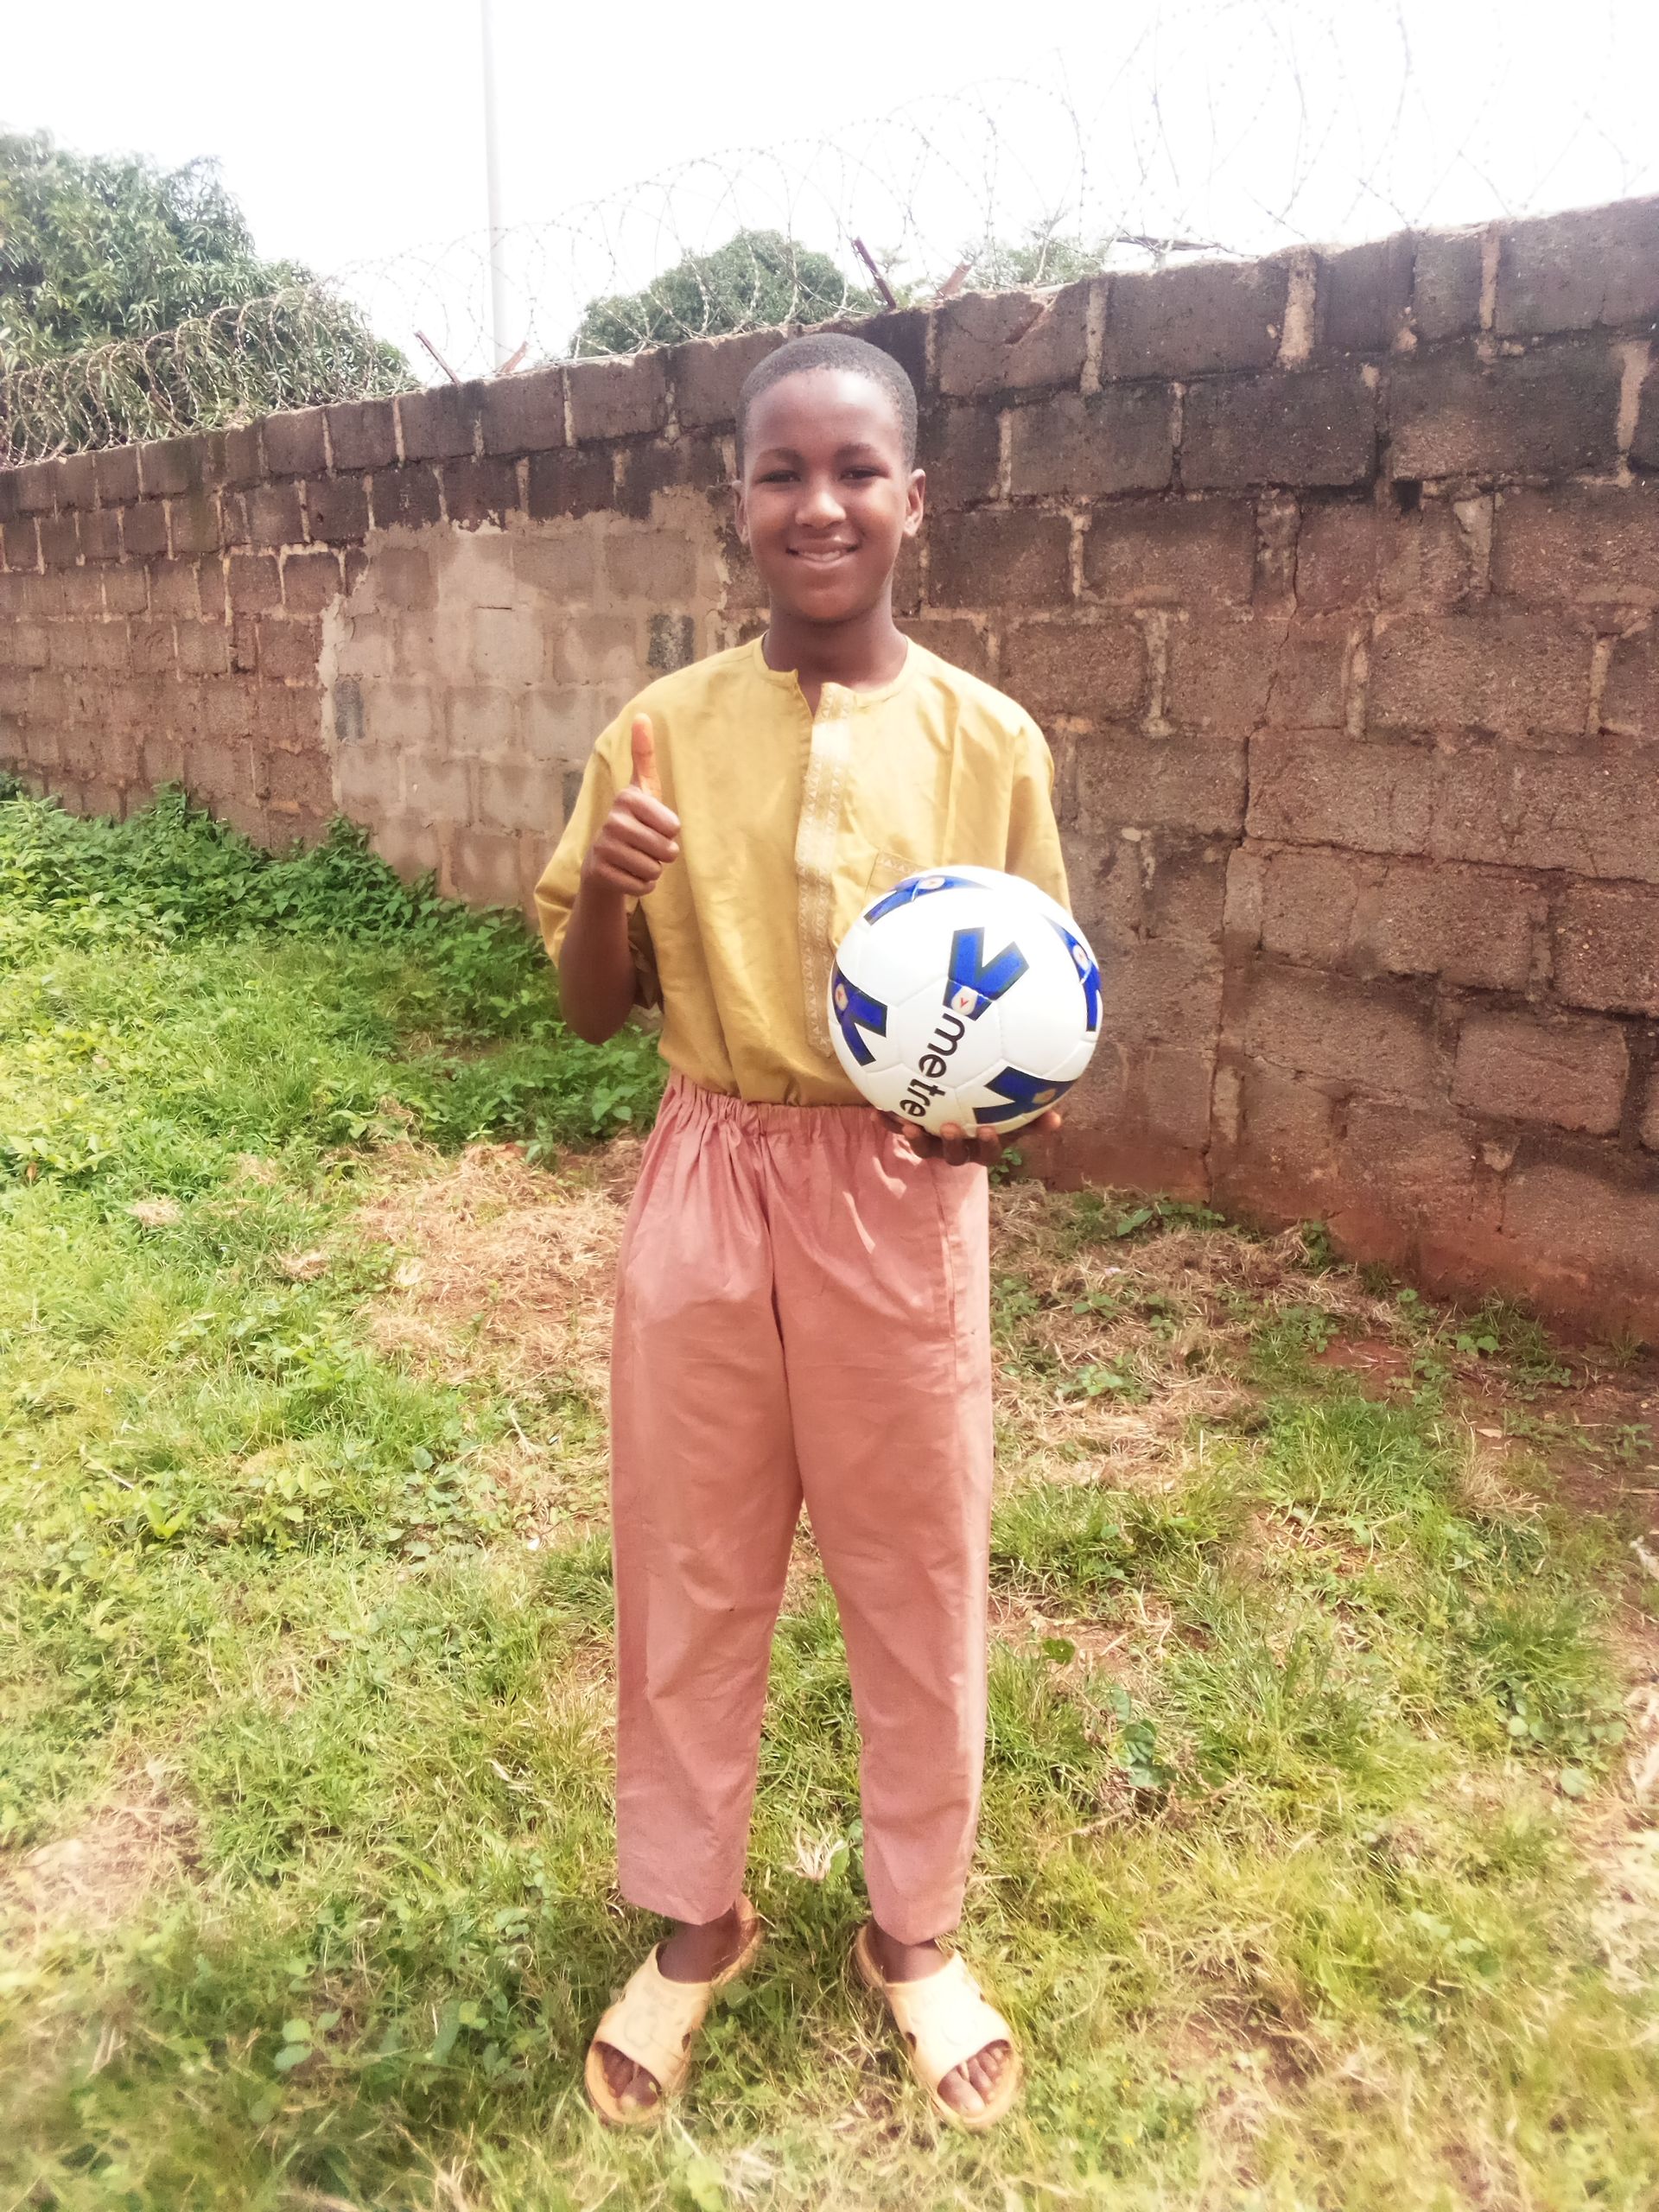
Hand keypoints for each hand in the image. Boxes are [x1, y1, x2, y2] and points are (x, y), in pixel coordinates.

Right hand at [581, 715, 680, 896]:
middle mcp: (612, 820)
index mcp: (628, 798)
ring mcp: (604, 848)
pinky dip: (643, 886)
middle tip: (647, 847)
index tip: (656, 825)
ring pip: (655, 870)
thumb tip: (642, 714)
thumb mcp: (642, 789)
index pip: (673, 826)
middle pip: (667, 850)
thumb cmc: (633, 823)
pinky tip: (628, 874)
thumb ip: (644, 755)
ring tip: (636, 859)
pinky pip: (644, 887)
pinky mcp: (601, 873)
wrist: (602, 862)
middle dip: (664, 854)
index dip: (671, 831)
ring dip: (653, 870)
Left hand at [881, 1109, 1062, 1168]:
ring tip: (908, 1124)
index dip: (989, 1145)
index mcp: (981, 1148)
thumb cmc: (992, 1114)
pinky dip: (887, 1122)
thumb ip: (1031, 1119)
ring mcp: (934, 1144)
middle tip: (949, 1127)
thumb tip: (1058, 1118)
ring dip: (915, 1138)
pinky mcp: (912, 1133)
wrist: (957, 1115)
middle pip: (954, 1156)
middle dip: (951, 1144)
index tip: (989, 1130)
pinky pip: (899, 1129)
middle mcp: (957, 1151)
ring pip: (924, 1147)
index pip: (989, 1154)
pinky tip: (875, 1110)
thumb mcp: (1013, 1118)